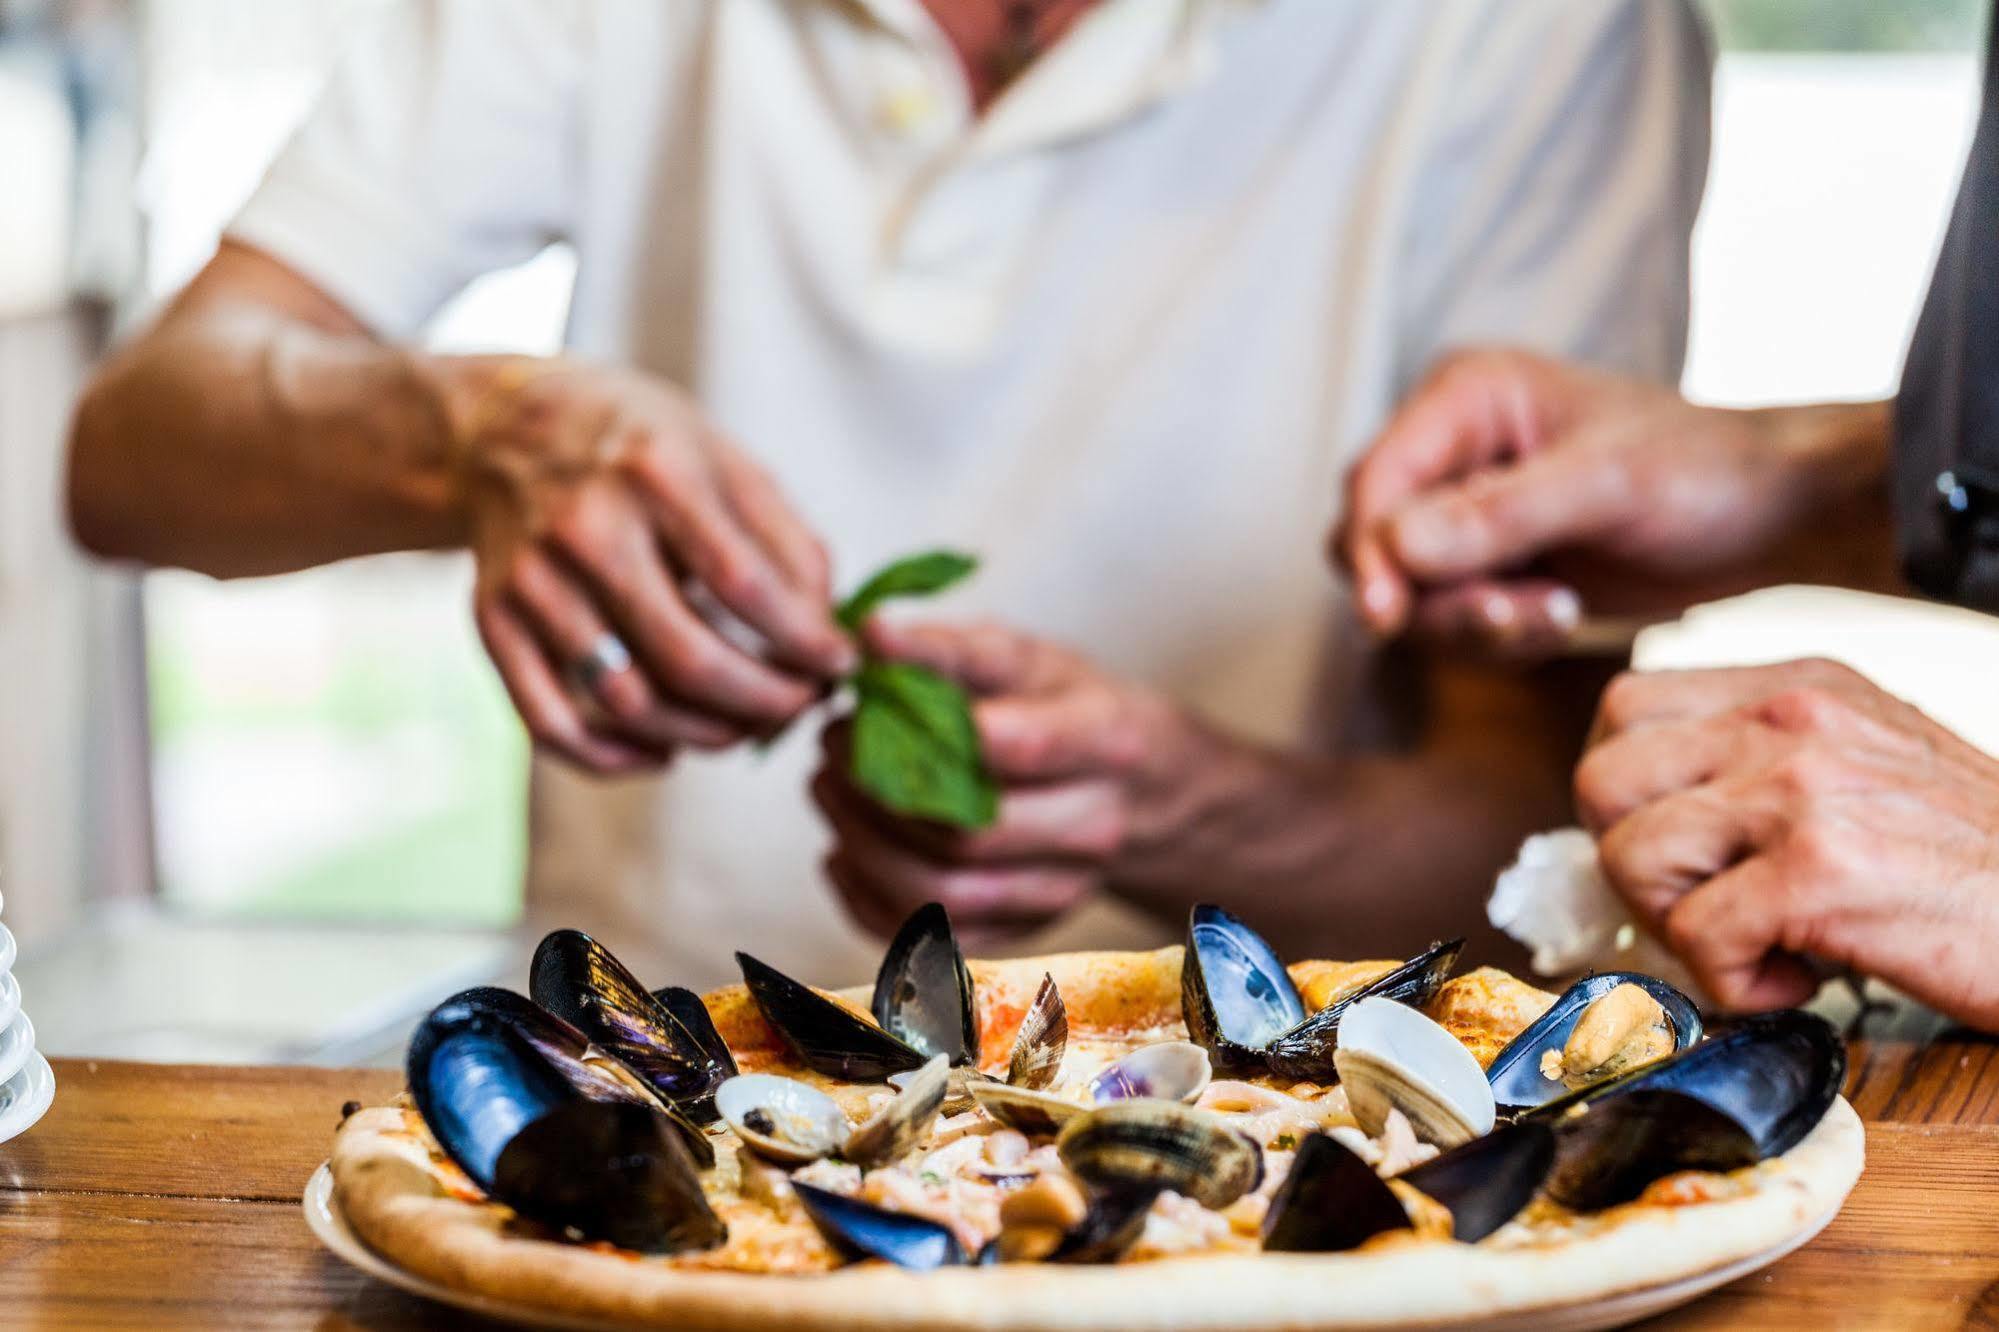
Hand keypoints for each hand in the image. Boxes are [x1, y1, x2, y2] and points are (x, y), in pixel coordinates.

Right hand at [444, 357, 854, 772]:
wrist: (506, 429)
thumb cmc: (640, 449)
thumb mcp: (724, 460)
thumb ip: (787, 541)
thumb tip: (826, 634)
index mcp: (657, 474)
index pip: (746, 585)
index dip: (804, 641)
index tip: (840, 665)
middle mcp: (587, 527)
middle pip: (690, 658)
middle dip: (764, 704)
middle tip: (799, 708)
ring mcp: (533, 581)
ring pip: (628, 703)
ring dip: (703, 736)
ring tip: (743, 727)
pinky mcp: (493, 622)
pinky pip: (553, 724)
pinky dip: (616, 760)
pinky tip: (664, 753)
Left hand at [811, 621, 1218, 949]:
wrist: (1139, 791)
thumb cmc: (1069, 708)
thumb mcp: (1025, 659)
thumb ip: (948, 649)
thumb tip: (870, 634)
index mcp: (1106, 741)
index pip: (1021, 748)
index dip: (930, 731)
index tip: (865, 701)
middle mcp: (1093, 827)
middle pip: (970, 834)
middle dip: (877, 792)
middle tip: (831, 745)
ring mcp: (1060, 891)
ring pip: (942, 895)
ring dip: (862, 845)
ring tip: (828, 789)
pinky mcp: (1023, 932)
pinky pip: (931, 938)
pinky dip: (867, 899)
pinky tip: (844, 850)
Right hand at [1334, 348, 1890, 656]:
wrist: (1773, 514)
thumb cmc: (1710, 473)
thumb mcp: (1609, 487)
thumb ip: (1499, 516)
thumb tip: (1395, 547)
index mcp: (1467, 397)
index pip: (1374, 482)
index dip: (1372, 553)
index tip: (1390, 617)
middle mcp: (1452, 447)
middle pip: (1374, 543)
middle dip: (1435, 598)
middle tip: (1520, 615)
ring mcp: (1467, 506)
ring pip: (1409, 591)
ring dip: (1474, 622)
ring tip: (1561, 612)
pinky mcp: (1490, 558)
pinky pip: (1449, 616)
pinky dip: (1496, 634)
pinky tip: (1563, 615)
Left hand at [1574, 659, 1998, 1026]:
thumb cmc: (1976, 865)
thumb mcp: (1866, 769)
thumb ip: (1760, 768)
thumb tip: (1646, 812)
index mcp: (1797, 690)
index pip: (1626, 708)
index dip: (1629, 794)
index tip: (1681, 847)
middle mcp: (1792, 722)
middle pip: (1603, 781)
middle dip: (1637, 864)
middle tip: (1709, 906)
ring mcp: (1805, 789)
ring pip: (1633, 855)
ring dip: (1681, 925)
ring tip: (1764, 942)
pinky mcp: (1823, 869)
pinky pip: (1699, 934)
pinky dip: (1735, 983)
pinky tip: (1805, 978)